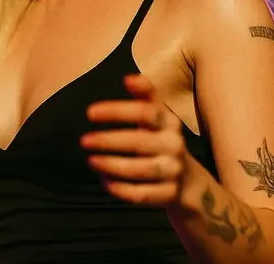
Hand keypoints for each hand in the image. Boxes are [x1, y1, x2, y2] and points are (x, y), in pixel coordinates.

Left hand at [81, 74, 191, 206]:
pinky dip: (120, 189)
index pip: (145, 111)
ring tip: (91, 160)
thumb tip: (129, 78)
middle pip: (139, 142)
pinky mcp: (169, 194)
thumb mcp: (157, 117)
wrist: (188, 181)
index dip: (117, 111)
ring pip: (140, 170)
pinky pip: (142, 194)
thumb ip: (145, 96)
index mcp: (170, 121)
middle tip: (84, 140)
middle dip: (108, 141)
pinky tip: (104, 181)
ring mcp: (174, 171)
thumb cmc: (161, 140)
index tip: (89, 113)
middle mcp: (175, 145)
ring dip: (112, 166)